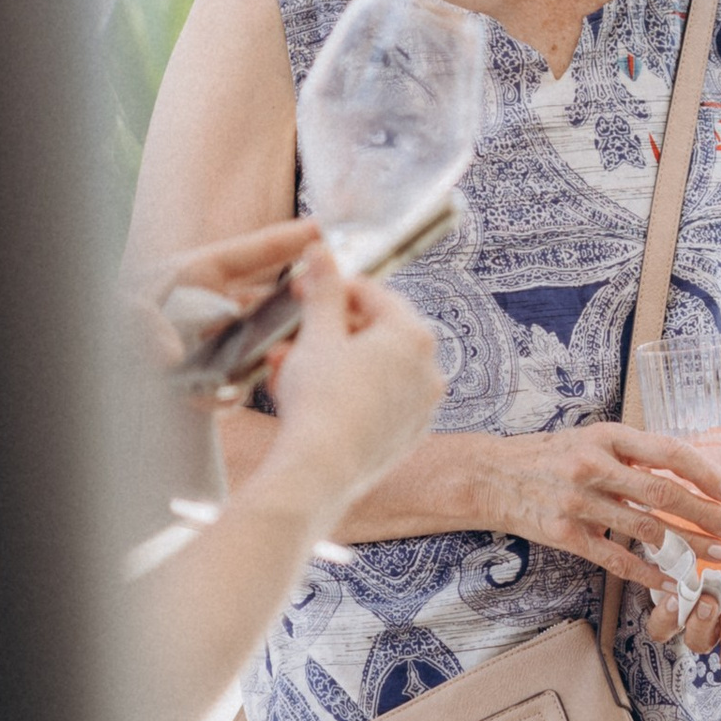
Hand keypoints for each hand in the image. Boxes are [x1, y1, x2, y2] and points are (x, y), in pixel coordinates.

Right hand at [246, 252, 442, 530]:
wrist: (321, 471)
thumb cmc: (320, 399)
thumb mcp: (316, 335)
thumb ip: (323, 290)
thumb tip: (322, 249)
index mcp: (412, 334)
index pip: (373, 293)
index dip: (332, 288)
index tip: (302, 292)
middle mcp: (429, 368)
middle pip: (376, 332)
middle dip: (330, 330)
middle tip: (293, 334)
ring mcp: (422, 405)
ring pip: (375, 370)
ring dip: (335, 362)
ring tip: (291, 368)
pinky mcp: (409, 436)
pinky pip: (378, 402)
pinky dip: (350, 394)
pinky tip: (313, 400)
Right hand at [484, 422, 720, 584]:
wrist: (492, 476)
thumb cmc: (551, 455)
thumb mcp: (591, 438)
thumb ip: (633, 453)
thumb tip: (686, 470)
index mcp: (606, 436)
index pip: (668, 453)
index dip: (704, 473)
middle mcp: (592, 467)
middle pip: (663, 494)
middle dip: (705, 514)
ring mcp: (578, 503)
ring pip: (645, 530)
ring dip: (686, 546)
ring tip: (714, 557)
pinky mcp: (566, 535)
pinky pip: (616, 559)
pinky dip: (649, 573)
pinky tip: (672, 582)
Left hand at [644, 509, 720, 676]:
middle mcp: (714, 614)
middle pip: (700, 644)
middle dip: (703, 627)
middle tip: (709, 600)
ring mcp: (686, 596)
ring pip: (667, 629)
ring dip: (673, 617)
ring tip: (683, 591)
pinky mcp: (665, 574)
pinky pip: (652, 595)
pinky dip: (658, 589)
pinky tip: (671, 572)